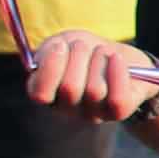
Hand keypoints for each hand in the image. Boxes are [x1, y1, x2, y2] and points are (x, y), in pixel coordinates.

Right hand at [14, 27, 154, 123]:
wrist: (116, 55)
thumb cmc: (82, 50)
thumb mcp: (60, 44)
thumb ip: (50, 51)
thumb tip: (56, 50)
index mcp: (46, 94)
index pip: (40, 94)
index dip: (50, 68)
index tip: (60, 45)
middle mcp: (67, 109)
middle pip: (70, 88)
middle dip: (78, 56)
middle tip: (81, 44)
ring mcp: (93, 113)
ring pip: (94, 91)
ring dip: (98, 61)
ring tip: (101, 50)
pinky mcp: (117, 112)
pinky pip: (117, 100)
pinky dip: (118, 74)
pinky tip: (116, 58)